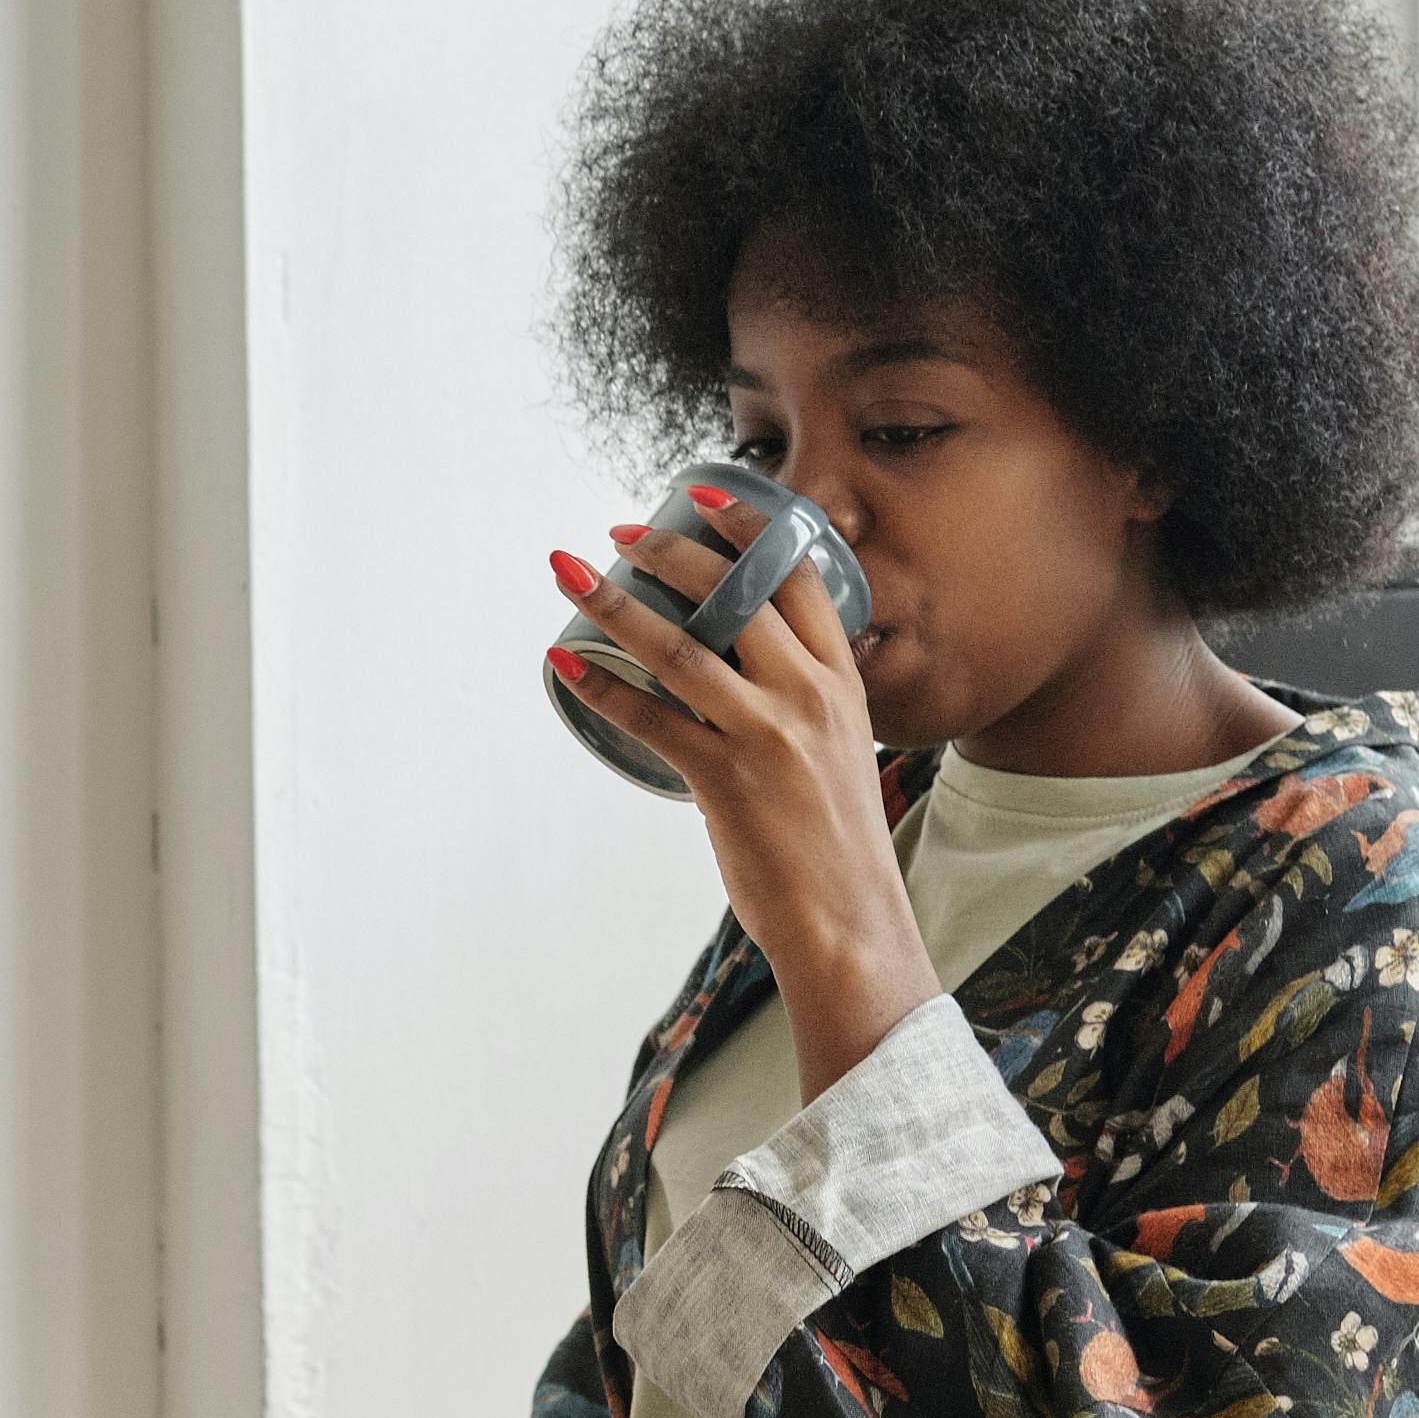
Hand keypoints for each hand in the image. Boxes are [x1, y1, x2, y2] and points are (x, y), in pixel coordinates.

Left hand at [554, 484, 939, 1090]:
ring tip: (570, 572)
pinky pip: (651, 718)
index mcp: (841, 682)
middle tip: (619, 531)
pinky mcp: (726, 780)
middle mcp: (808, 695)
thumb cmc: (839, 847)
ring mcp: (767, 734)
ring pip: (679, 646)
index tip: (701, 493)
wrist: (851, 924)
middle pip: (733, 593)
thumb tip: (748, 681)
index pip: (799, 577)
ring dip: (615, 602)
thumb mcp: (842, 754)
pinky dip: (604, 687)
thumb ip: (805, 709)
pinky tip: (567, 666)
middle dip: (668, 549)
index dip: (748, 525)